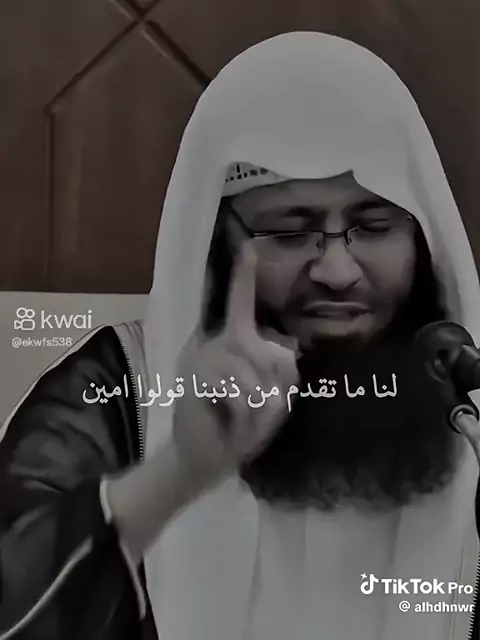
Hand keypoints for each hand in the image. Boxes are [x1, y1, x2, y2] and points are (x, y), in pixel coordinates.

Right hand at [172, 241, 298, 485]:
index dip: (244, 278)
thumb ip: (282, 372)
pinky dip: (244, 409)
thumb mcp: (273, 399)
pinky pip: (233, 386)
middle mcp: (214, 344)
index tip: (250, 246)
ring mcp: (200, 359)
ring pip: (246, 366)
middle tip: (265, 407)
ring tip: (248, 417)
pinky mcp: (192, 379)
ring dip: (258, 399)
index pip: (240, 305)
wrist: (207, 459)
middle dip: (271, 380)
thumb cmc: (241, 426)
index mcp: (233, 344)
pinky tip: (234, 419)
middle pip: (258, 344)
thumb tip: (281, 352)